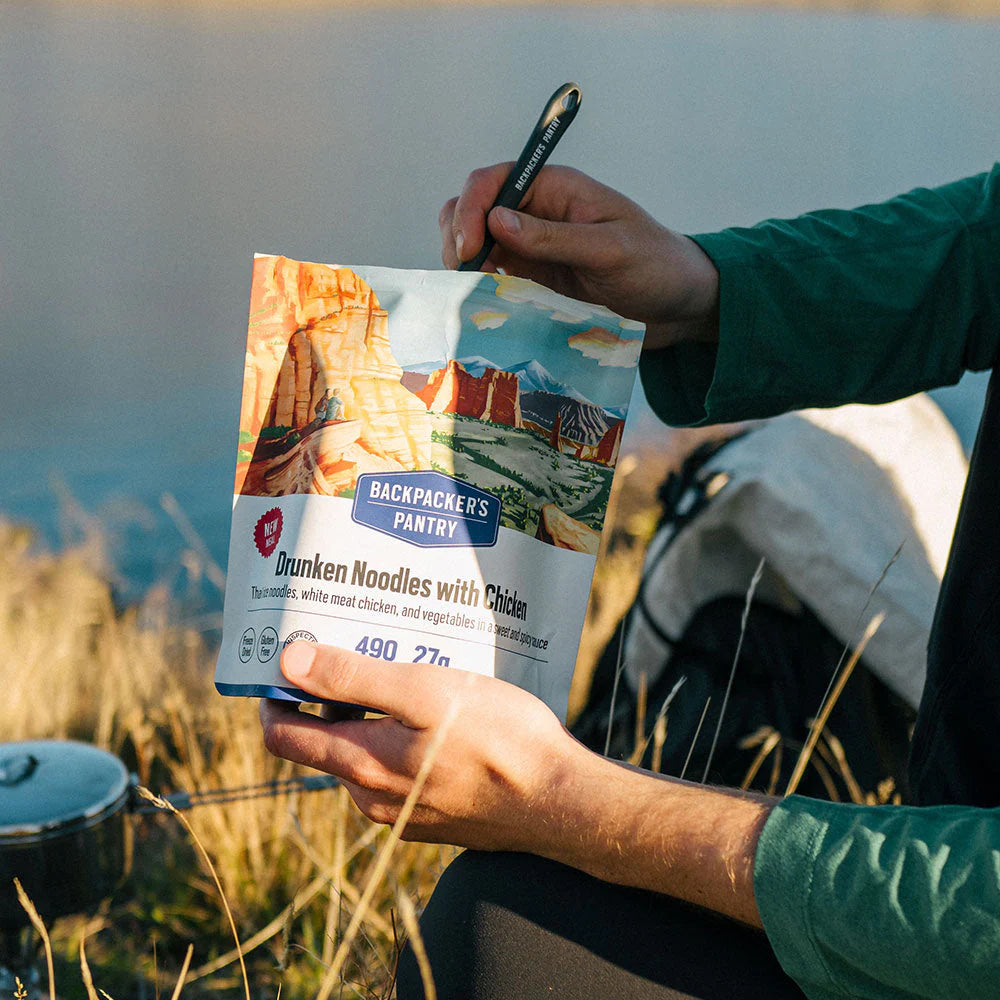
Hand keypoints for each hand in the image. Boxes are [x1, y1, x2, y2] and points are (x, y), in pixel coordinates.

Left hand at [260, 641, 771, 926]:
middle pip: (328, 743)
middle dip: (332, 698)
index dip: (273, 697)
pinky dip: (405, 739)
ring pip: (369, 756)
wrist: (561, 802)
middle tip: (355, 650)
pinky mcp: (436, 816)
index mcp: (363, 766)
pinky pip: (402, 771)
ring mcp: (405, 813)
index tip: (281, 661)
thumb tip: (289, 662)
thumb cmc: (499, 740)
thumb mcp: (424, 692)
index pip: (286, 736)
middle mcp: (373, 799)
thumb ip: (353, 679)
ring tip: (407, 673)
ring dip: (374, 717)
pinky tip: (441, 713)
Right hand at [439, 164, 719, 349]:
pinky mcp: (532, 282)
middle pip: (472, 211)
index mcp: (555, 189)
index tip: (468, 248)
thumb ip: (554, 238)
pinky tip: (485, 306)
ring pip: (476, 247)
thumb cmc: (655, 266)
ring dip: (466, 266)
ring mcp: (530, 249)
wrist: (678, 306)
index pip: (492, 182)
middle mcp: (535, 214)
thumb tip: (496, 221)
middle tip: (466, 276)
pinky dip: (480, 289)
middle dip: (458, 238)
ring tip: (473, 292)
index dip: (470, 209)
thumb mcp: (610, 250)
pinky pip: (493, 280)